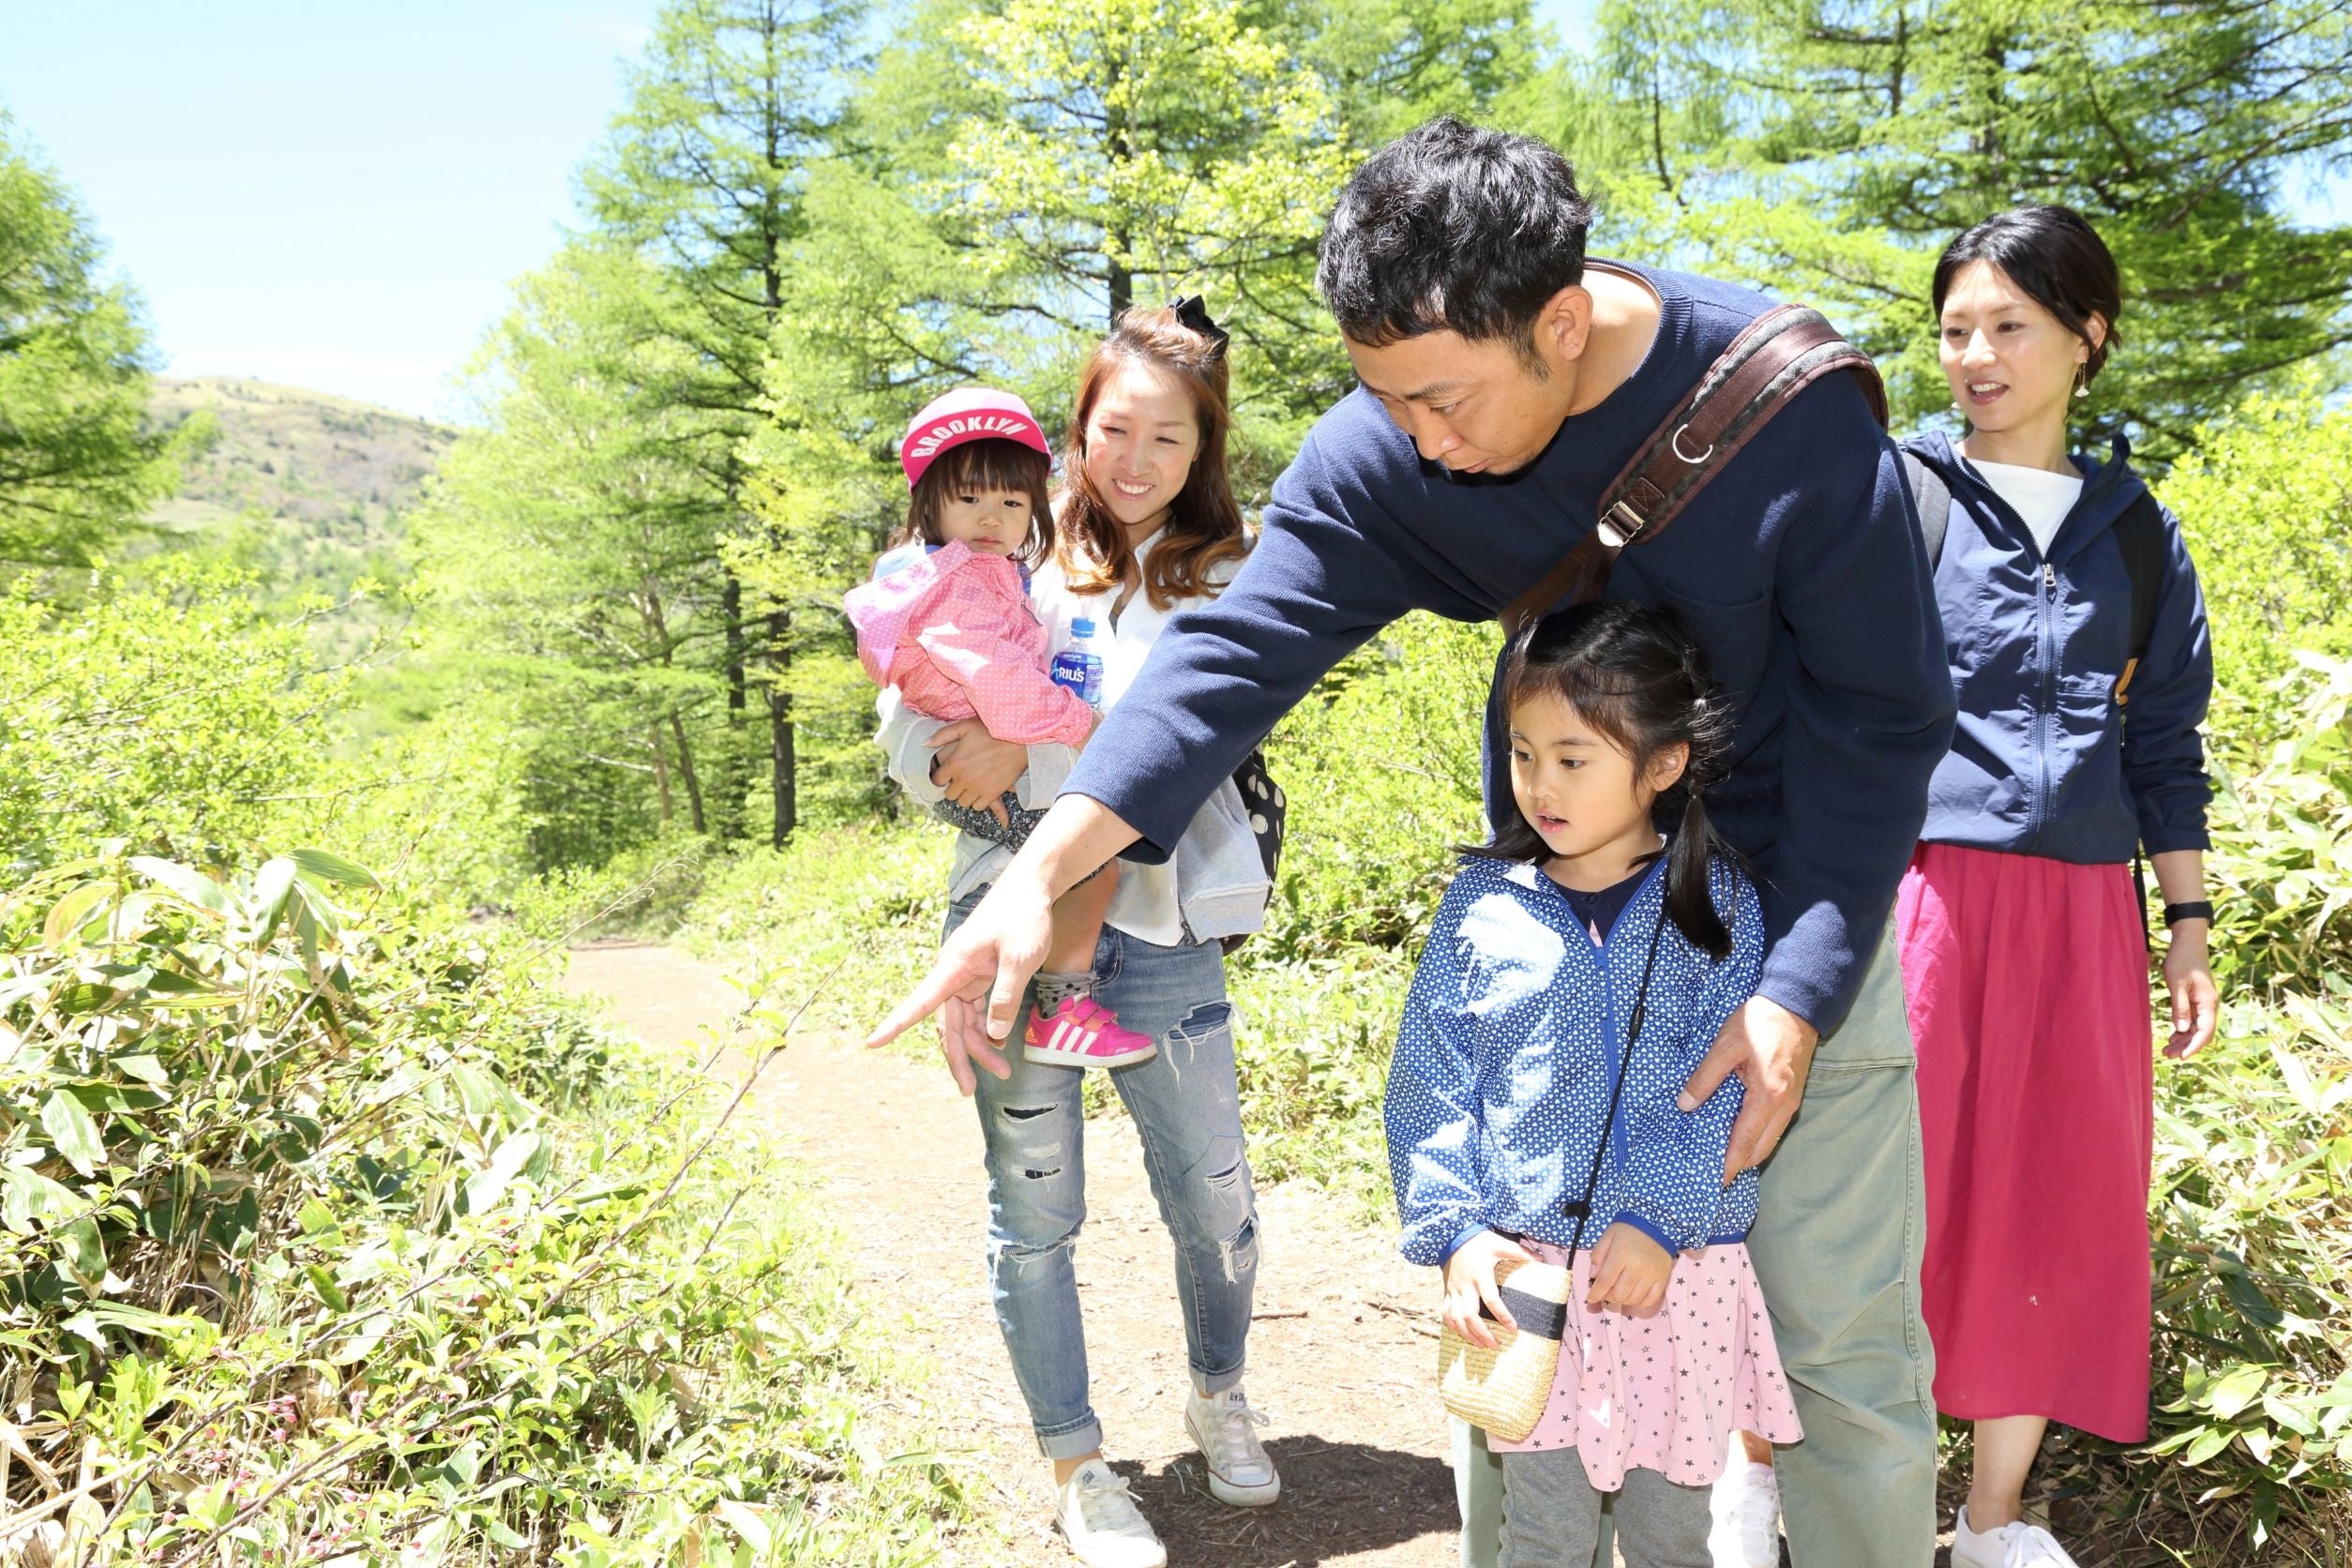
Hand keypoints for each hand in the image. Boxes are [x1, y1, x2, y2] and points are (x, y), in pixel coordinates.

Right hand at [862, 871, 1053, 1093]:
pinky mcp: (979, 976)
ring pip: (963, 1021)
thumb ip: (1005, 997)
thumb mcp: (1020, 959)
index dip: (895, 1025)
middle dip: (958, 1057)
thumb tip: (993, 1033)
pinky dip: (987, 1029)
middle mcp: (953, 974)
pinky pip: (975, 1010)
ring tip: (1002, 1072)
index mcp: (953, 966)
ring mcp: (965, 976)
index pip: (919, 1002)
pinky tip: (999, 1045)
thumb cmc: (1023, 916)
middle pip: (946, 1023)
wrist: (1032, 886)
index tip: (872, 1043)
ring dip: (979, 1047)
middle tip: (968, 1090)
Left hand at [928, 718, 1026, 827]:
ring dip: (964, 795)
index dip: (939, 778)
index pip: (937, 781)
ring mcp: (978, 788)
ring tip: (969, 786)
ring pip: (963, 802)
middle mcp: (964, 779)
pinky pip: (978, 806)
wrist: (1018, 741)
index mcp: (954, 764)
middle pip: (949, 794)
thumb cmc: (990, 731)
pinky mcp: (992, 794)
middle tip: (958, 780)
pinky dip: (977, 801)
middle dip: (952, 787)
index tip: (944, 776)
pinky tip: (980, 792)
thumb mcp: (964, 727)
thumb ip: (942, 735)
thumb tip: (924, 744)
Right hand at [1442, 1231, 1534, 1350]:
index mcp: (1480, 1274)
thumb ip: (1520, 1253)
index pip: (1491, 1300)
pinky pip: (1445, 1313)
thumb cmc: (1479, 1241)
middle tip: (1495, 1345)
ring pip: (1456, 1318)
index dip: (1502, 1316)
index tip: (1513, 1329)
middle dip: (1482, 1333)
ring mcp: (1453, 1290)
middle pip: (1470, 1315)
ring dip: (1467, 1334)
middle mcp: (1465, 1285)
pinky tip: (1463, 1334)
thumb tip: (1541, 1260)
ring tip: (1481, 1345)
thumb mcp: (1500, 1243)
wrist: (1452, 1236)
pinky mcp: (1446, 1291)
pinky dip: (1453, 1326)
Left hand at [1585, 1223, 1672, 1315]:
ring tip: (1619, 1292)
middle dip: (1608, 1297)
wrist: (1657, 1224)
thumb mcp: (1608, 1236)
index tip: (1590, 1298)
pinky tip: (1634, 1296)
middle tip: (1606, 1292)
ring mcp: (1651, 1275)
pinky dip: (1640, 1303)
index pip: (1605, 1281)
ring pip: (1634, 1299)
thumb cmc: (1629, 1229)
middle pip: (1619, 1294)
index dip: (1596, 1293)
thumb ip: (1598, 1255)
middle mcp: (1637, 1268)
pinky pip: (1651, 1300)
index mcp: (1620, 1255)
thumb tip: (1593, 1276)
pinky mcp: (1663, 1279)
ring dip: (1623, 1300)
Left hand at [1679, 995, 1819, 1181]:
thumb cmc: (1760, 1022)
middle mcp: (1783, 1107)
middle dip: (1736, 1165)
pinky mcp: (1791, 1098)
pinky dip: (1755, 1138)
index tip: (1713, 1184)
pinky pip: (1772, 1128)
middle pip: (1759, 1150)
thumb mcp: (1725, 1046)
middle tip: (1710, 1173)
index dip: (1728, 1167)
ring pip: (1768, 1141)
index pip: (1744, 1144)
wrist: (1795, 1006)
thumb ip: (1704, 1078)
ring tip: (1719, 1158)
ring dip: (1746, 1153)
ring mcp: (1791, 1104)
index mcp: (1766, 1097)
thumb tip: (1685, 1105)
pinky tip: (1735, 1135)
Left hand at [2162, 924, 2218, 1058]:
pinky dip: (2183, 1028)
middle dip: (2186, 1045)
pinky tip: (2173, 1036)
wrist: (2188, 941)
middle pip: (2201, 1032)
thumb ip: (2179, 1007)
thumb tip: (2182, 1030)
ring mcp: (2203, 1002)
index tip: (2182, 1057)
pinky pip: (2192, 1019)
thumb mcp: (2177, 984)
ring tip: (2166, 1049)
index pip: (2205, 1031)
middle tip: (2167, 1055)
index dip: (2194, 1046)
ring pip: (2196, 1027)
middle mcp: (2209, 1005)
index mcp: (2208, 1002)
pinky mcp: (2195, 998)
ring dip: (2183, 1039)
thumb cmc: (2182, 959)